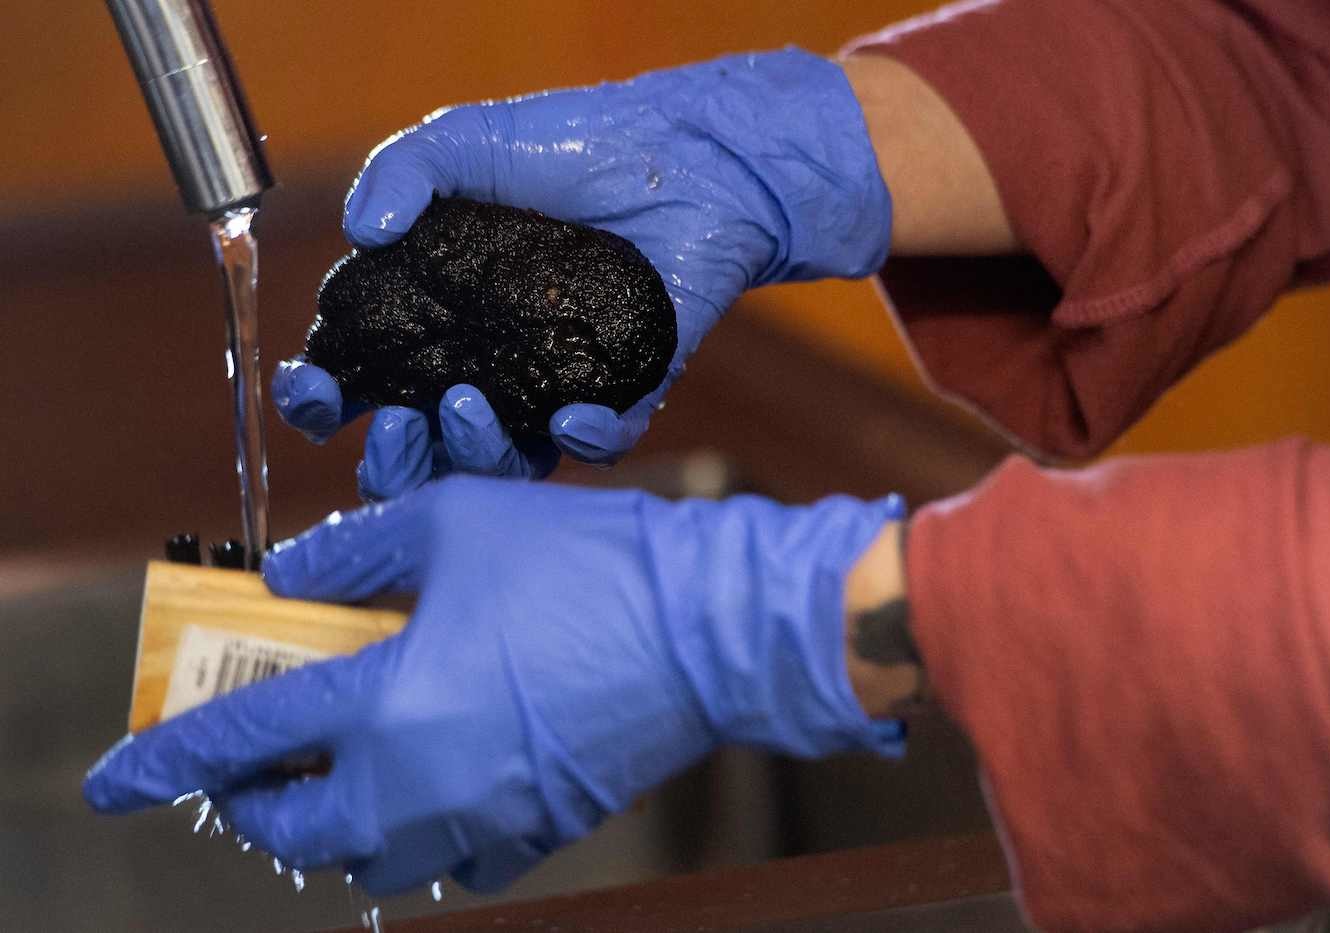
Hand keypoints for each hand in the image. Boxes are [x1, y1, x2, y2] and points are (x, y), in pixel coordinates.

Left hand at [84, 477, 903, 894]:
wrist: (711, 628)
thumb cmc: (587, 565)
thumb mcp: (456, 520)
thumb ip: (357, 546)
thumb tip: (297, 573)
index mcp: (389, 704)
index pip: (242, 742)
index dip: (164, 759)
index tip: (113, 780)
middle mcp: (425, 782)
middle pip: (301, 834)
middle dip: (254, 809)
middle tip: (251, 769)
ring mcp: (488, 814)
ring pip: (377, 860)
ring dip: (338, 825)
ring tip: (343, 772)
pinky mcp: (545, 825)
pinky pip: (461, 860)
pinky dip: (427, 834)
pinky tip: (441, 782)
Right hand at [276, 48, 891, 494]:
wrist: (683, 155)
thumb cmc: (575, 145)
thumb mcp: (469, 141)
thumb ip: (403, 169)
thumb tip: (363, 230)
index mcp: (437, 317)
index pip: (363, 377)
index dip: (325, 396)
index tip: (310, 389)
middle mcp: (487, 364)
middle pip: (422, 449)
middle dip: (392, 459)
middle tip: (395, 426)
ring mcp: (552, 384)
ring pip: (500, 465)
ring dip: (473, 455)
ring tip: (464, 407)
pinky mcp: (623, 391)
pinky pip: (597, 445)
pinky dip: (581, 440)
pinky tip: (569, 416)